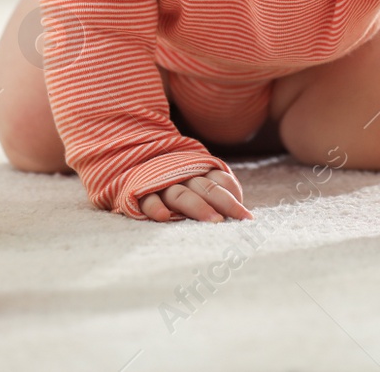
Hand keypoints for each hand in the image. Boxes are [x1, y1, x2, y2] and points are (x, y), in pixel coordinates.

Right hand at [138, 168, 253, 222]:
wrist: (133, 156)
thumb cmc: (173, 179)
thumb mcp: (195, 179)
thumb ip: (215, 190)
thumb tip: (240, 212)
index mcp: (198, 172)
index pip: (220, 180)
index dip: (234, 194)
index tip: (247, 217)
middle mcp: (182, 176)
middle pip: (207, 188)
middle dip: (225, 203)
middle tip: (240, 219)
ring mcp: (162, 184)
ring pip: (181, 195)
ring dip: (198, 207)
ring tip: (215, 221)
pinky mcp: (141, 192)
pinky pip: (148, 199)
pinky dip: (155, 207)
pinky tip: (163, 217)